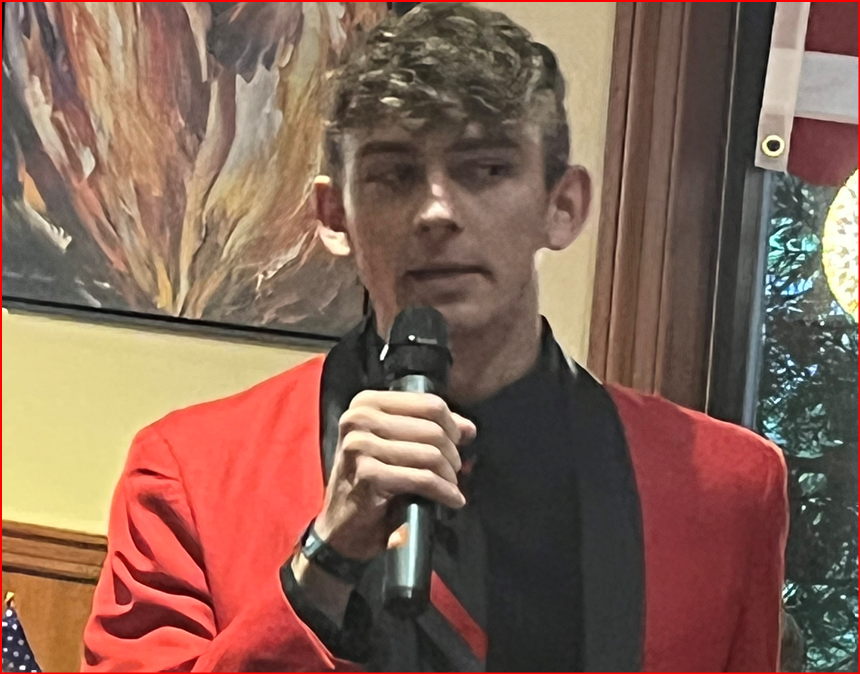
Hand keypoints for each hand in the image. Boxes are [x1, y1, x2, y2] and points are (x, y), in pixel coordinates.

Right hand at [314, 390, 476, 561]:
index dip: (452, 425)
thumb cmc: (372, 482)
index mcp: (366, 403)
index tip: (459, 443)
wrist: (342, 524)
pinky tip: (452, 499)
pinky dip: (444, 491)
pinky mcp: (367, 474)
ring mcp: (359, 445)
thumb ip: (431, 430)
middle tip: (454, 472)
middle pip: (433, 429)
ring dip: (449, 475)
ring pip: (430, 453)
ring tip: (451, 486)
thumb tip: (469, 428)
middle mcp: (358, 418)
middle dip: (452, 454)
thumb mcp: (399, 447)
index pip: (429, 403)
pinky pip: (423, 479)